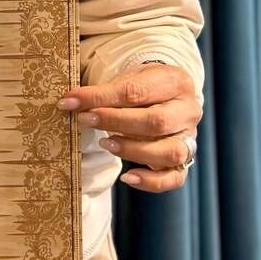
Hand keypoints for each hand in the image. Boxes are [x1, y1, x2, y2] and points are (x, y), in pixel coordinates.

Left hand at [59, 64, 201, 192]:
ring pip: (169, 152)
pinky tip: (128, 178)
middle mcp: (188, 110)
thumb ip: (104, 92)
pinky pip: (174, 178)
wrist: (169, 94)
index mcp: (175, 81)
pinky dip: (151, 182)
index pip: (136, 91)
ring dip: (133, 151)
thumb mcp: (128, 78)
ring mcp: (190, 137)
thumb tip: (70, 102)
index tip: (71, 101)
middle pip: (156, 122)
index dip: (100, 98)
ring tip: (105, 144)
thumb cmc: (144, 86)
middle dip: (116, 123)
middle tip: (86, 120)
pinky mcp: (186, 160)